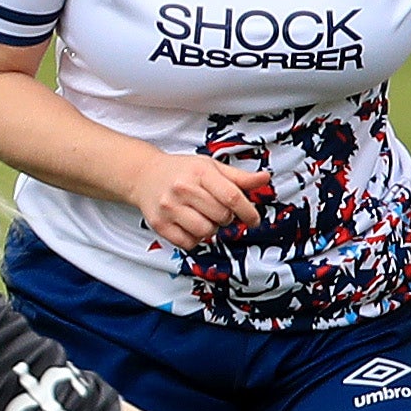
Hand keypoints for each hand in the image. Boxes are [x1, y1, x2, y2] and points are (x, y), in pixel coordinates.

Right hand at [133, 154, 272, 250]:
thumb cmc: (182, 171)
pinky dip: (195, 239)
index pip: (232, 197)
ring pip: (206, 232)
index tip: (253, 219)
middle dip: (227, 218)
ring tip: (205, 218)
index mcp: (200, 171)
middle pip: (221, 216)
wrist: (144, 175)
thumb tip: (265, 179)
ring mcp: (170, 207)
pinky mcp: (160, 224)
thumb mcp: (211, 167)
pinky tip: (191, 226)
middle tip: (220, 212)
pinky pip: (188, 243)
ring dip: (211, 229)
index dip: (248, 212)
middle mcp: (183, 188)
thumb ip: (239, 177)